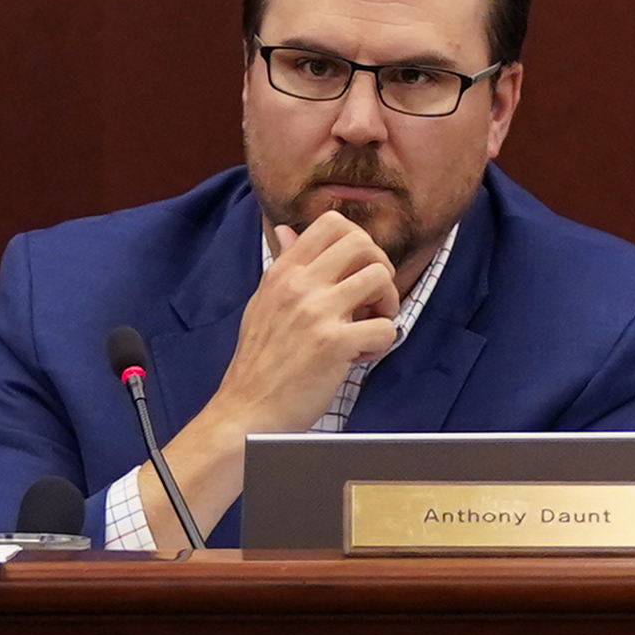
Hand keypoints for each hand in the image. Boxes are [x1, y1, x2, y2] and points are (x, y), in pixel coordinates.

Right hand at [135, 215, 404, 553]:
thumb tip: (288, 231)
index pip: (332, 224)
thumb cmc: (258, 361)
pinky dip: (383, 342)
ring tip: (371, 325)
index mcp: (283, 272)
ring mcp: (317, 313)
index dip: (359, 241)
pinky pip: (385, 328)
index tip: (357, 270)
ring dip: (387, 302)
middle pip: (363, 243)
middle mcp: (299, 285)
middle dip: (380, 267)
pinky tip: (362, 355)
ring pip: (380, 278)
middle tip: (373, 297)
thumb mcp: (263, 302)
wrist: (246, 410)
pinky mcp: (334, 345)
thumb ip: (282, 266)